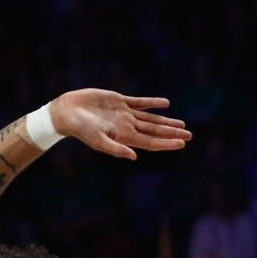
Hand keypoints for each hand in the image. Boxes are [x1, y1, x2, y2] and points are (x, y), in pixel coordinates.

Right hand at [49, 89, 190, 160]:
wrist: (66, 112)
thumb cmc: (79, 129)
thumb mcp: (97, 140)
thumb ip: (115, 148)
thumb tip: (134, 156)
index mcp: (124, 136)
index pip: (151, 142)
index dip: (167, 143)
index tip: (183, 143)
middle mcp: (127, 126)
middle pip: (155, 131)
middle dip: (172, 133)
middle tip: (190, 134)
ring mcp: (124, 113)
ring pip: (151, 118)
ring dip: (166, 121)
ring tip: (182, 123)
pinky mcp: (119, 100)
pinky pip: (140, 102)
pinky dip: (153, 103)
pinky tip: (165, 104)